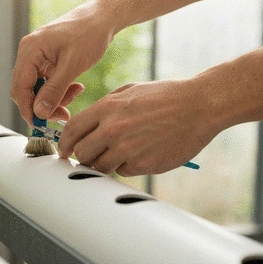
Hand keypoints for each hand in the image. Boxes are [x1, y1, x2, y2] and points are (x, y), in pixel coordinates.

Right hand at [11, 9, 114, 127]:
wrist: (102, 18)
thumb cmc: (89, 34)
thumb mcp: (72, 66)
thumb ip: (54, 90)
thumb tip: (39, 112)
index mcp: (30, 50)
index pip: (19, 88)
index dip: (28, 109)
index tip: (41, 125)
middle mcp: (29, 53)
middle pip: (26, 90)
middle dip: (43, 105)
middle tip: (63, 115)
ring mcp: (38, 56)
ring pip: (38, 88)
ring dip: (54, 98)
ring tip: (75, 94)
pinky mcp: (47, 59)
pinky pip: (48, 81)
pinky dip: (59, 89)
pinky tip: (75, 87)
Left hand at [58, 80, 217, 175]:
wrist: (198, 106)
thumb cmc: (165, 96)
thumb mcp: (129, 91)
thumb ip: (105, 108)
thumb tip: (89, 125)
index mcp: (107, 108)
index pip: (72, 130)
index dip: (64, 143)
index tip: (64, 150)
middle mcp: (113, 129)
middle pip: (82, 153)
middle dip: (82, 156)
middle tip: (90, 155)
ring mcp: (128, 149)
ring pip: (100, 167)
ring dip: (104, 163)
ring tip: (119, 152)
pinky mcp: (143, 165)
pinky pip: (123, 171)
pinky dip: (126, 166)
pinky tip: (139, 153)